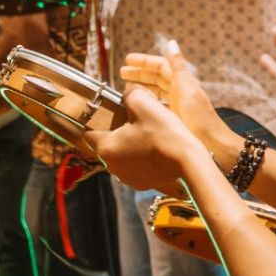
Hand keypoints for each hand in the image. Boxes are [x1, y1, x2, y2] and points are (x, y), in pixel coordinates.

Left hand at [84, 86, 204, 190]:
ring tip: (147, 134)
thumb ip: (128, 94)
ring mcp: (126, 178)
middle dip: (117, 131)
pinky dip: (140, 158)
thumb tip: (127, 92)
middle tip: (134, 120)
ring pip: (120, 156)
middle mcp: (111, 166)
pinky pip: (134, 167)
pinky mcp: (140, 184)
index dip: (96, 119)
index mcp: (106, 147)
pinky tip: (154, 149)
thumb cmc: (162, 131)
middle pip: (106, 143)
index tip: (109, 112)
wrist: (187, 160)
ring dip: (129, 145)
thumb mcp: (143, 103)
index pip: (88, 132)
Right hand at [120, 41, 231, 150]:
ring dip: (141, 86)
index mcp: (182, 80)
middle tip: (121, 73)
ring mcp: (176, 103)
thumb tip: (171, 42)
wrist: (211, 142)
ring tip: (125, 86)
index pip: (160, 65)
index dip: (144, 61)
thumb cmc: (199, 115)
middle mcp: (178, 89)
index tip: (127, 60)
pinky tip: (138, 102)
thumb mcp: (186, 87)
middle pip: (156, 77)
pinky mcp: (174, 116)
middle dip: (139, 73)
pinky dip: (147, 100)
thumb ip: (177, 66)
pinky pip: (157, 103)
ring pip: (155, 90)